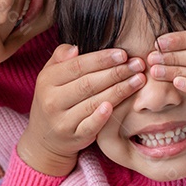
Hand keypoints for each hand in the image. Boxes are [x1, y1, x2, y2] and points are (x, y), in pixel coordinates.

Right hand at [17, 44, 144, 175]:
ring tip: (139, 80)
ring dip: (119, 91)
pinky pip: (89, 127)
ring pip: (93, 103)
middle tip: (138, 64)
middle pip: (88, 83)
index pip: (77, 66)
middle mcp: (52, 100)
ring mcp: (62, 120)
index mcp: (47, 80)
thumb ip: (61, 57)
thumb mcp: (51, 75)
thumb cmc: (55, 98)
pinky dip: (101, 117)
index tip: (123, 54)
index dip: (101, 59)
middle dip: (116, 72)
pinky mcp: (73, 137)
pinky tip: (115, 106)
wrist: (46, 137)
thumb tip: (76, 48)